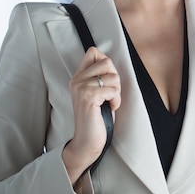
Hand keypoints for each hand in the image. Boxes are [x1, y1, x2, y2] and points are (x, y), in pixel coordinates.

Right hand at [63, 47, 120, 183]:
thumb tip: (110, 63)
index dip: (106, 63)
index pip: (93, 52)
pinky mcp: (88, 97)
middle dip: (115, 78)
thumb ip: (99, 77)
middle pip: (107, 62)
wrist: (87, 141)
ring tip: (109, 102)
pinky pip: (113, 90)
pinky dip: (116, 100)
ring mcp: (81, 88)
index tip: (107, 80)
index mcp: (78, 77)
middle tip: (111, 94)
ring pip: (113, 76)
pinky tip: (110, 108)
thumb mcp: (97, 93)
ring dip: (117, 91)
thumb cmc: (97, 118)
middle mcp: (77, 80)